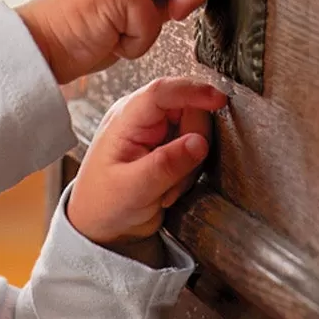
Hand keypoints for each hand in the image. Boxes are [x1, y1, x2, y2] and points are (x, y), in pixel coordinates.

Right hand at [17, 0, 211, 83]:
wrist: (32, 49)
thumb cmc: (66, 40)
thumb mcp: (111, 15)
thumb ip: (141, 2)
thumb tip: (172, 7)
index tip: (175, 8)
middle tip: (177, 12)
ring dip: (165, 10)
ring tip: (131, 35)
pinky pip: (151, 19)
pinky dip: (136, 44)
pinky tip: (109, 44)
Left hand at [67, 77, 226, 245]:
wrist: (101, 227)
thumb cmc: (101, 206)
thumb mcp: (133, 188)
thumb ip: (166, 165)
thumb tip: (199, 142)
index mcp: (126, 118)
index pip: (163, 92)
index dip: (193, 92)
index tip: (218, 101)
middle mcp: (142, 119)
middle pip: (189, 110)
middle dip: (192, 145)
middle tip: (174, 177)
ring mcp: (156, 132)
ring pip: (196, 132)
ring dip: (188, 166)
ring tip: (164, 188)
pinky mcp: (167, 147)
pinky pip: (194, 150)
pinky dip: (187, 172)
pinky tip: (167, 188)